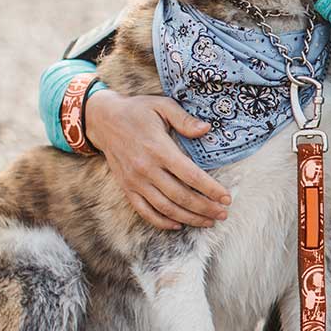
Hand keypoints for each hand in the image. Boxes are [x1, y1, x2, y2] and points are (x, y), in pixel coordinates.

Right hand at [84, 89, 231, 230]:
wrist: (103, 119)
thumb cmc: (138, 111)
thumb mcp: (162, 106)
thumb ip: (185, 120)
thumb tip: (207, 129)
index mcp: (159, 149)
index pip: (190, 175)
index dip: (211, 189)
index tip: (227, 198)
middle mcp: (146, 169)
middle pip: (181, 196)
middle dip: (205, 208)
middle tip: (223, 214)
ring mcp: (135, 181)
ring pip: (165, 208)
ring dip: (189, 218)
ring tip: (208, 222)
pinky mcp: (126, 188)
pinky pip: (144, 211)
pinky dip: (161, 222)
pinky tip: (178, 224)